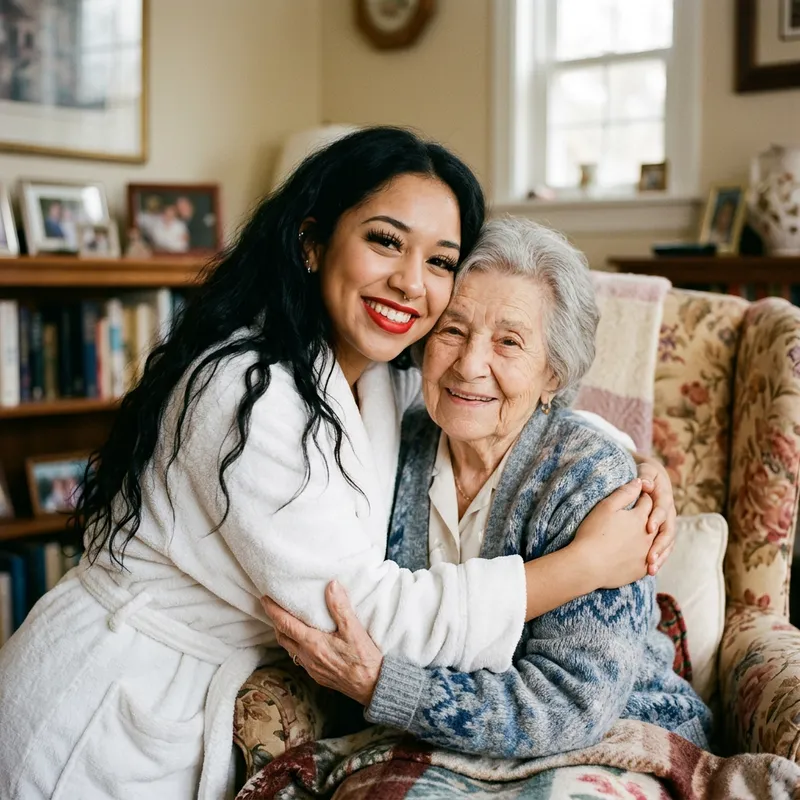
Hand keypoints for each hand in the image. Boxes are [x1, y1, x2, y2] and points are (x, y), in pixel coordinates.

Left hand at [260, 581, 382, 706]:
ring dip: (283, 634)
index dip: (273, 611)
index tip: (264, 598)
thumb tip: (331, 586)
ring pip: (289, 648)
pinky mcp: (317, 675)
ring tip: (284, 621)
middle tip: (271, 607)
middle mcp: (307, 657)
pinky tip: (303, 640)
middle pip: (282, 637)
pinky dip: (294, 644)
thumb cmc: (364, 658)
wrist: (372, 686)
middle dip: (274, 621)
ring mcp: (311, 668)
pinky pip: (299, 657)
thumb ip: (340, 607)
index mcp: (313, 643)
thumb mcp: (354, 629)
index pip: (285, 624)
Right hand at [572, 478, 656, 588]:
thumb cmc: (593, 533)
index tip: (637, 495)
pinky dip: (648, 556)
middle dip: (650, 515)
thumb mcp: (606, 507)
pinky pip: (650, 561)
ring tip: (639, 536)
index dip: (642, 496)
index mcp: (640, 518)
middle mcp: (648, 535)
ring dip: (651, 537)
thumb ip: (625, 493)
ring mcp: (646, 554)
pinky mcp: (641, 570)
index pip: (647, 502)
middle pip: (654, 521)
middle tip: (640, 514)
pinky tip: (639, 555)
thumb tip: (639, 482)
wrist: (588, 565)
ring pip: (655, 542)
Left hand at [635, 456, 676, 575]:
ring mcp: (667, 524)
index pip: (662, 509)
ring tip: (651, 569)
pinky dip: (658, 559)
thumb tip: (644, 482)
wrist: (650, 479)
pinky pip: (663, 548)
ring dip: (660, 556)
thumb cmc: (644, 474)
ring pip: (667, 543)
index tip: (649, 527)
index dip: (657, 517)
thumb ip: (644, 476)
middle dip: (660, 545)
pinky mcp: (661, 533)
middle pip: (668, 531)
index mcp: (664, 497)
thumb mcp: (644, 471)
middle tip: (650, 558)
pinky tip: (650, 571)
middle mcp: (669, 513)